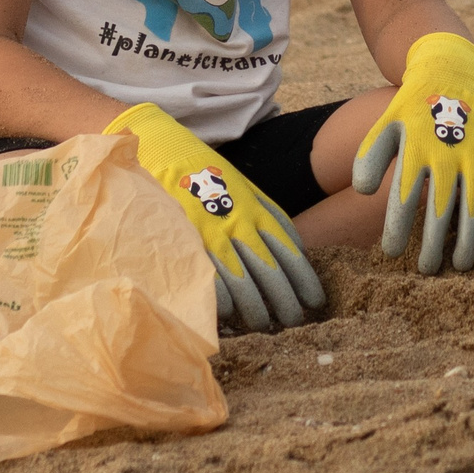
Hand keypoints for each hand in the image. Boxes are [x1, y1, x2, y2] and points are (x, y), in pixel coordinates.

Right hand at [109, 102, 324, 331]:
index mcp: (255, 208)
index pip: (289, 249)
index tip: (315, 300)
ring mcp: (209, 232)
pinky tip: (228, 317)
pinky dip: (218, 301)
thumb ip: (265, 214)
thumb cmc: (201, 170)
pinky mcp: (182, 240)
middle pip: (270, 270)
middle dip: (285, 300)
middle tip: (295, 322)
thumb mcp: (241, 186)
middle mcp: (237, 222)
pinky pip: (206, 278)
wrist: (158, 145)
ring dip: (255, 308)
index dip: (304, 278)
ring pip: (242, 280)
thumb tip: (292, 244)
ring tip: (264, 326)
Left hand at [351, 33, 473, 272]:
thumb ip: (370, 157)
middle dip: (433, 246)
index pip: (403, 198)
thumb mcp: (385, 125)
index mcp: (415, 147)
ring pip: (472, 206)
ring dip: (466, 240)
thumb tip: (363, 192)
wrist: (450, 75)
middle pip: (440, 211)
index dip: (398, 230)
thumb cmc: (412, 110)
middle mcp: (447, 152)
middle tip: (426, 270)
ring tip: (458, 265)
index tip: (392, 253)